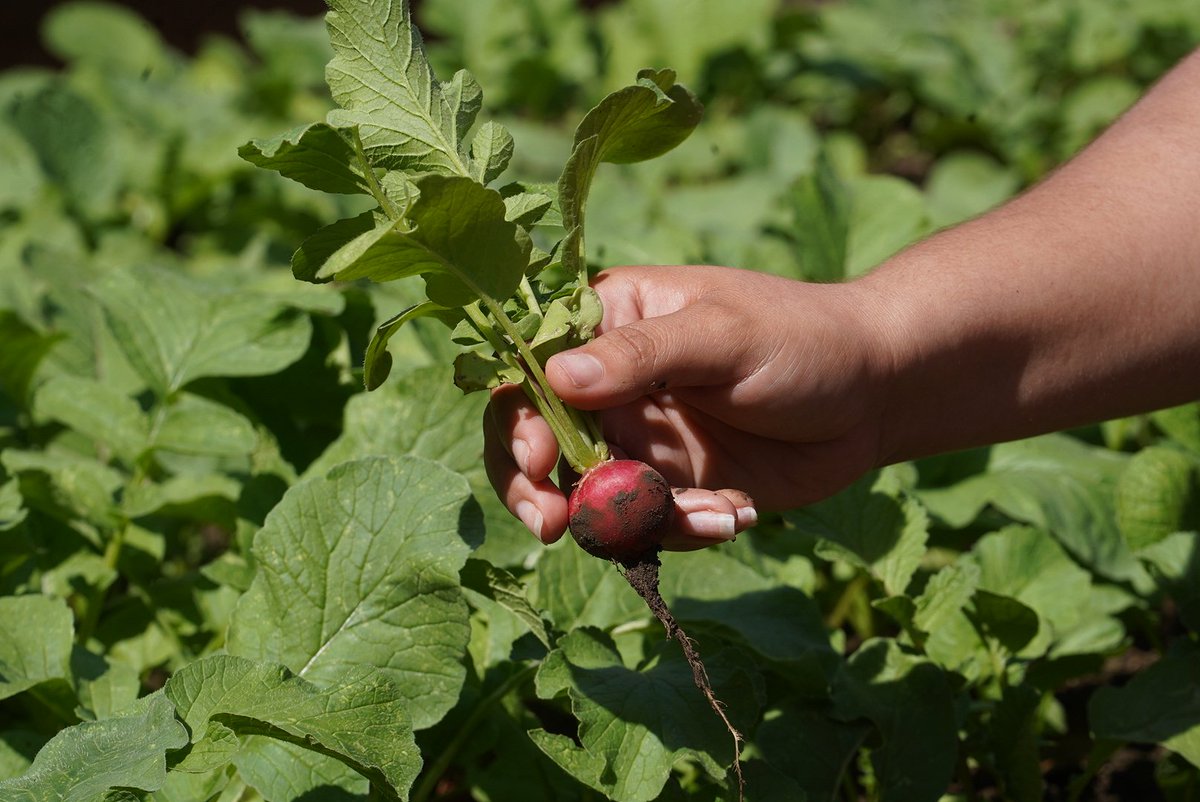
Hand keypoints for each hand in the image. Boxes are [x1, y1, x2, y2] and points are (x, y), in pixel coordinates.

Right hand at [483, 264, 891, 549]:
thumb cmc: (802, 339)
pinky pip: (647, 523)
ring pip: (588, 495)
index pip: (532, 370)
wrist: (875, 394)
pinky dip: (683, 530)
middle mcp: (611, 385)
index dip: (519, 421)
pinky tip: (736, 515)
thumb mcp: (724, 336)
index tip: (538, 462)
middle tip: (551, 525)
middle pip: (538, 442)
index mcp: (608, 324)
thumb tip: (555, 377)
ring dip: (626, 521)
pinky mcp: (674, 485)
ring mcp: (641, 439)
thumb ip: (644, 355)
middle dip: (536, 489)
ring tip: (707, 515)